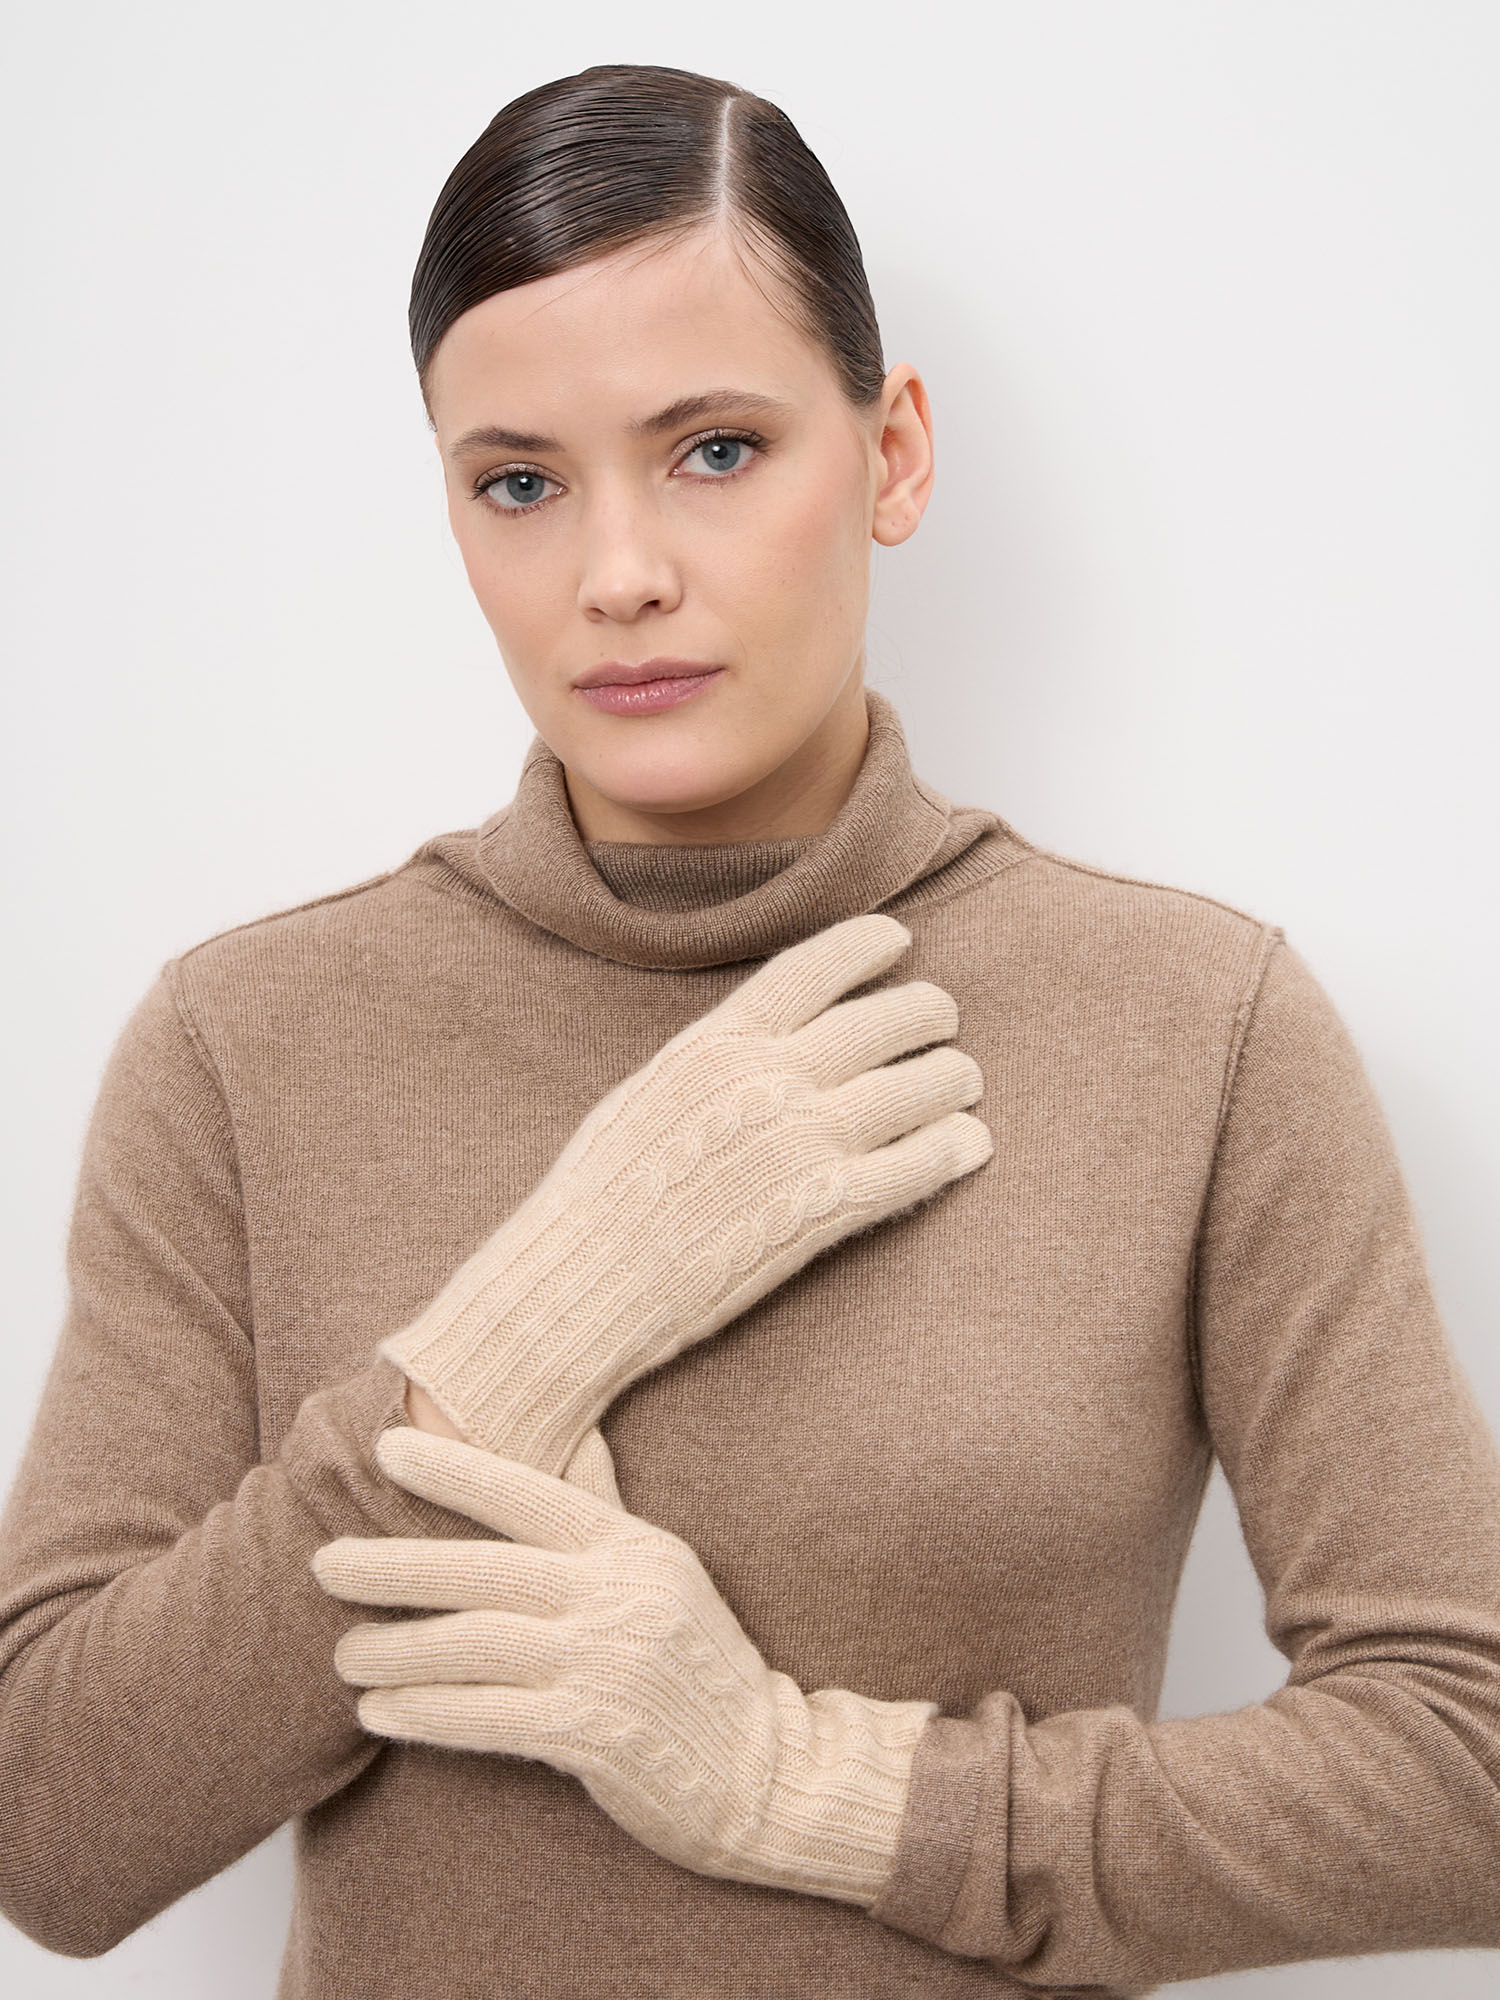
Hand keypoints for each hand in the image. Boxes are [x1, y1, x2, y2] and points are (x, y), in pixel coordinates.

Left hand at [312, 1427, 938, 1907]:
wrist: (767, 1772)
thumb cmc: (701, 1662)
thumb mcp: (665, 1569)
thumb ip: (608, 1506)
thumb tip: (577, 1431)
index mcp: (630, 1546)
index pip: (529, 1491)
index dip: (454, 1469)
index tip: (386, 1449)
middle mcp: (618, 1596)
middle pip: (485, 1570)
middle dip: (395, 1565)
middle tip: (325, 1564)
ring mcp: (608, 1666)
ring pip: (476, 1646)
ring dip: (398, 1651)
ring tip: (344, 1653)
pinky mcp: (596, 1735)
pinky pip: (490, 1718)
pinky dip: (427, 1714)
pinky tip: (382, 1714)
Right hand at [377, 911, 990, 1479]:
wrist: (583, 1280)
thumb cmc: (601, 1195)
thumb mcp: (647, 1094)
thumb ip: (715, 1059)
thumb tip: (767, 1039)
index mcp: (717, 1042)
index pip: (814, 966)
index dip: (867, 945)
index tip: (896, 940)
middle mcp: (767, 1078)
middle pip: (884, 1019)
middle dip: (926, 1012)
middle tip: (941, 1018)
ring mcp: (803, 1142)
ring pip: (918, 1087)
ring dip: (952, 1078)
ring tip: (962, 1081)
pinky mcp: (825, 1209)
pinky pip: (918, 1165)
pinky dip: (953, 1149)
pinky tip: (969, 1143)